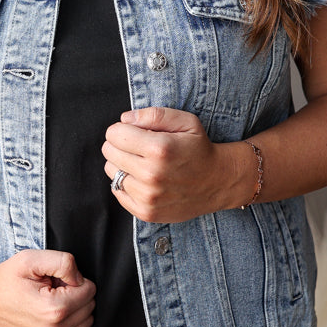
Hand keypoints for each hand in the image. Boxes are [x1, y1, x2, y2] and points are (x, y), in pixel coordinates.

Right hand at [0, 250, 95, 326]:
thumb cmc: (8, 277)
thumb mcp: (33, 259)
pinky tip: (49, 318)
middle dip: (74, 295)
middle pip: (89, 308)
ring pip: (85, 325)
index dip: (73, 279)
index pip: (90, 290)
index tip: (54, 279)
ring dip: (72, 312)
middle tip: (50, 290)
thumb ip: (64, 262)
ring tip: (48, 303)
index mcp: (54, 310)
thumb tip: (81, 280)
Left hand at [102, 106, 232, 221]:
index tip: (136, 132)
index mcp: (159, 148)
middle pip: (109, 152)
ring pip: (111, 171)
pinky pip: (117, 192)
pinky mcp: (146, 212)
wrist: (217, 182)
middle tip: (139, 147)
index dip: (123, 129)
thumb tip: (124, 119)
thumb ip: (153, 115)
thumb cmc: (199, 148)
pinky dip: (126, 183)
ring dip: (122, 164)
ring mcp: (148, 197)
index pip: (114, 134)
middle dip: (121, 144)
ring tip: (143, 163)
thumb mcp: (185, 121)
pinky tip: (143, 179)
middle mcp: (151, 174)